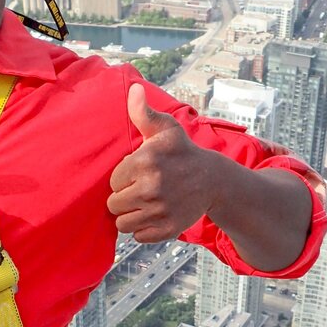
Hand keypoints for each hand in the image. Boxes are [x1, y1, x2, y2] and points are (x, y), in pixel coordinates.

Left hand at [106, 83, 220, 242]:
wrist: (213, 179)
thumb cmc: (182, 152)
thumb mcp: (166, 129)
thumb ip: (144, 113)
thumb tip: (133, 90)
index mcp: (145, 162)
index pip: (113, 182)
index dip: (123, 178)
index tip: (137, 174)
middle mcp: (151, 188)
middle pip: (114, 205)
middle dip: (124, 198)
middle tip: (140, 190)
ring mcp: (159, 211)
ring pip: (123, 223)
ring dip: (130, 216)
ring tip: (144, 204)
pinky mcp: (167, 229)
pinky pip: (139, 236)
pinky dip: (143, 229)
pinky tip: (154, 215)